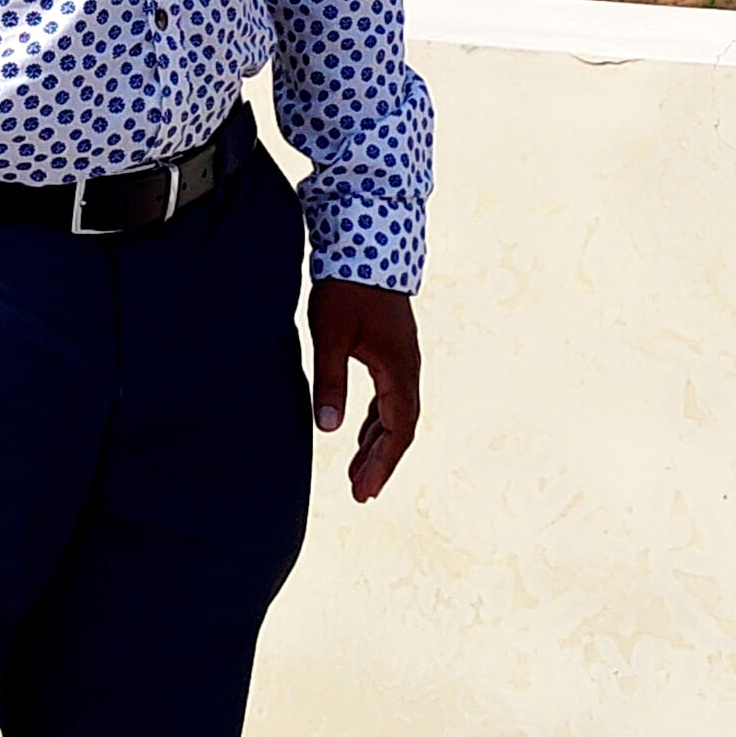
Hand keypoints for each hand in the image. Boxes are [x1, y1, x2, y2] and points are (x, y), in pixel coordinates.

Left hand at [309, 280, 421, 502]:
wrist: (365, 243)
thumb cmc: (346, 287)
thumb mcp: (331, 335)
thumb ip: (331, 381)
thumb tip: (328, 429)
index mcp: (399, 369)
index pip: (397, 430)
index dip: (382, 464)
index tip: (363, 492)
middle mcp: (407, 367)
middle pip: (400, 427)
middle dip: (381, 461)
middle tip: (361, 493)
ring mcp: (401, 357)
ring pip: (395, 412)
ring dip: (378, 443)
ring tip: (358, 473)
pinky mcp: (391, 348)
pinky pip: (389, 396)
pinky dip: (376, 420)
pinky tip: (359, 432)